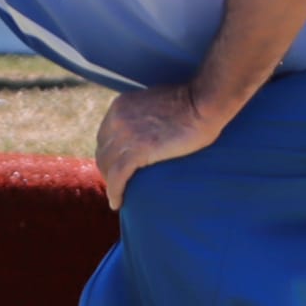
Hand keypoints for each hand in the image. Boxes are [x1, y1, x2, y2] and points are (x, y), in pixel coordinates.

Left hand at [94, 84, 220, 210]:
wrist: (203, 103)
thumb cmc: (190, 103)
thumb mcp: (155, 102)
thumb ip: (143, 114)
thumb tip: (145, 128)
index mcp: (120, 106)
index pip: (105, 136)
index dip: (109, 153)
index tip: (116, 165)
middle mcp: (117, 119)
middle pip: (103, 151)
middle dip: (108, 169)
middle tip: (118, 183)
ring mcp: (125, 135)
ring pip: (107, 166)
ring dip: (110, 183)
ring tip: (118, 196)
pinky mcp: (138, 151)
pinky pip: (118, 177)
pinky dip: (115, 192)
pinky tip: (117, 203)